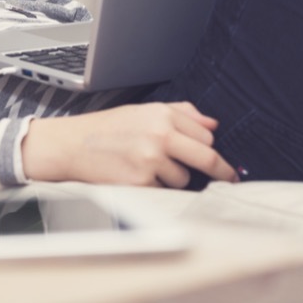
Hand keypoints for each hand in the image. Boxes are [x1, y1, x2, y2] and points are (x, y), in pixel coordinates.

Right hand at [21, 102, 238, 187]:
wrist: (71, 145)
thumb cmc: (108, 128)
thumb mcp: (143, 111)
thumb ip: (181, 113)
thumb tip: (213, 123)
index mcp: (163, 115)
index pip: (206, 134)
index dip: (208, 145)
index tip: (218, 156)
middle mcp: (160, 135)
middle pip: (206, 157)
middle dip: (221, 170)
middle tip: (231, 178)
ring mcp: (151, 160)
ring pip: (183, 179)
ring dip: (174, 178)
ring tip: (148, 168)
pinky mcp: (140, 183)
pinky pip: (163, 192)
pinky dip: (156, 189)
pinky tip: (137, 177)